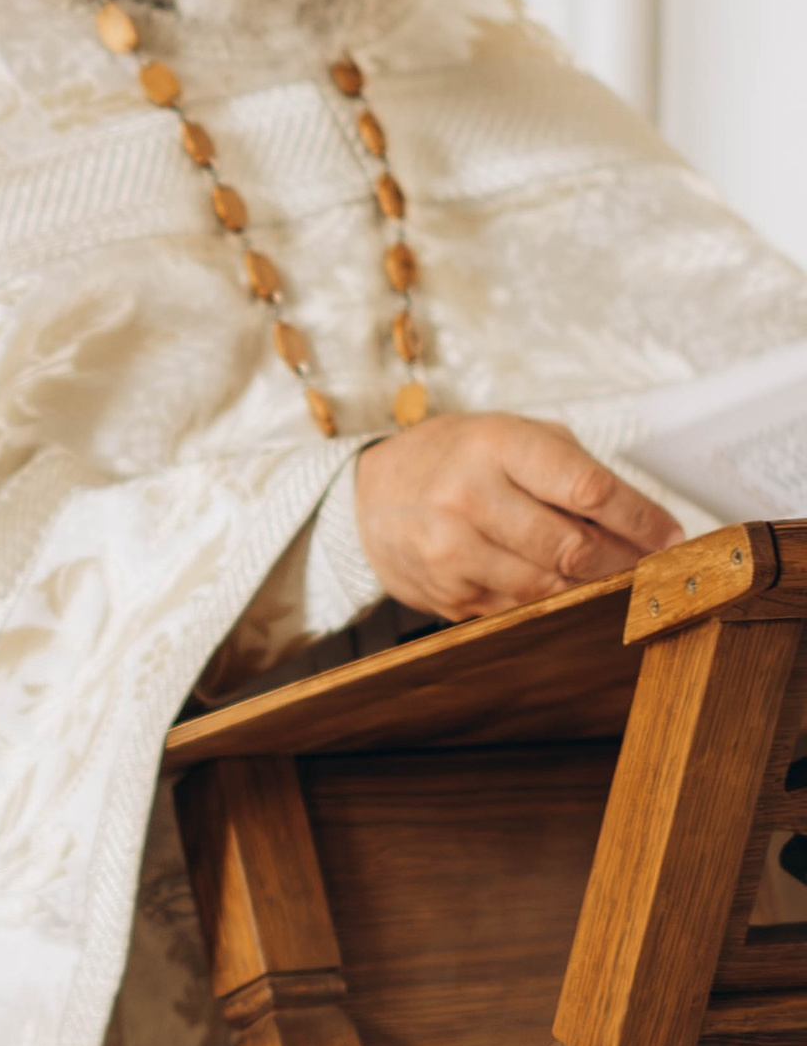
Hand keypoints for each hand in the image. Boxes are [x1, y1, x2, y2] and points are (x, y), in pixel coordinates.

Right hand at [352, 411, 679, 621]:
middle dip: (622, 562)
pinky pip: (515, 608)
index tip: (672, 537)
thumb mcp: (513, 437)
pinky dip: (547, 603)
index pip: (588, 489)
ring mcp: (450, 548)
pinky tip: (560, 590)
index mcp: (497, 444)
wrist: (373, 491)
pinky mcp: (444, 591)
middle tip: (648, 566)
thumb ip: (575, 471)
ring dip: (589, 589)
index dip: (641, 519)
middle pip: (572, 547)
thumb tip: (645, 524)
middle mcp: (469, 495)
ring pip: (546, 587)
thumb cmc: (460, 458)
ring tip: (611, 580)